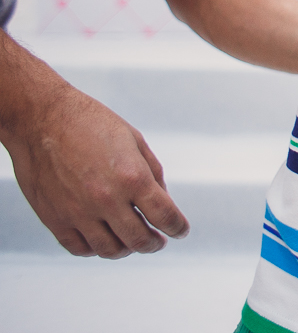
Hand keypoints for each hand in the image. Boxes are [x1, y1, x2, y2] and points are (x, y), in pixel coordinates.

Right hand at [4, 83, 188, 257]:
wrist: (43, 120)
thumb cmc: (91, 124)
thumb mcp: (135, 141)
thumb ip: (153, 174)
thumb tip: (163, 202)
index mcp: (132, 177)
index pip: (165, 216)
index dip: (178, 228)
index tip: (180, 231)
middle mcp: (107, 199)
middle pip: (139, 239)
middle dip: (154, 244)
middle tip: (158, 241)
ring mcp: (79, 212)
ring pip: (110, 249)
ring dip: (127, 249)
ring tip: (132, 241)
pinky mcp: (55, 219)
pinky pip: (80, 248)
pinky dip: (96, 249)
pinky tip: (104, 239)